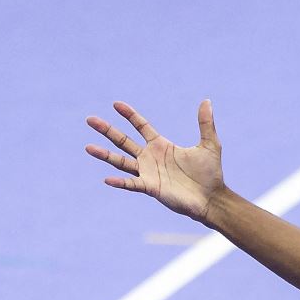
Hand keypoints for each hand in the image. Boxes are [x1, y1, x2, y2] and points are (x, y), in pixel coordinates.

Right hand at [85, 99, 223, 223]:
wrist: (211, 198)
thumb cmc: (210, 174)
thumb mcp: (209, 144)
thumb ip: (205, 123)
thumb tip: (207, 101)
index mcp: (161, 145)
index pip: (141, 126)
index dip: (129, 115)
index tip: (116, 104)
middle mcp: (150, 158)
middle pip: (123, 141)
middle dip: (107, 130)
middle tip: (90, 119)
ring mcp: (148, 173)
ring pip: (121, 161)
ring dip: (105, 155)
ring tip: (88, 147)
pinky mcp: (151, 188)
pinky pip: (132, 184)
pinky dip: (120, 182)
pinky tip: (108, 179)